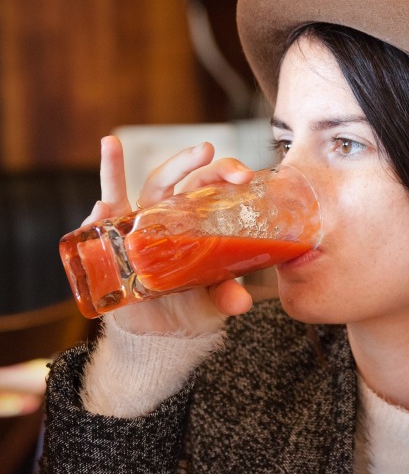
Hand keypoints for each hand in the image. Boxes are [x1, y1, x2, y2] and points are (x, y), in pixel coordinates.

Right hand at [84, 135, 254, 334]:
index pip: (205, 183)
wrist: (165, 330)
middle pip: (170, 179)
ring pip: (122, 191)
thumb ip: (226, 292)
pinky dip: (96, 218)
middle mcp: (160, 215)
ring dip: (113, 167)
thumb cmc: (193, 300)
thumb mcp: (214, 296)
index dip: (223, 172)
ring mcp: (132, 229)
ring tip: (111, 142)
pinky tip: (100, 207)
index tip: (245, 172)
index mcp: (191, 216)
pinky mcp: (110, 249)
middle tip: (207, 149)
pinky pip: (99, 229)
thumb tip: (242, 302)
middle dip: (186, 161)